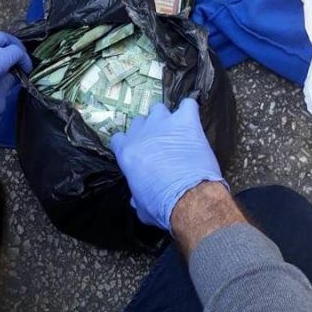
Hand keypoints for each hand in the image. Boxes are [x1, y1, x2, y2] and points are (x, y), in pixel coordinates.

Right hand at [110, 98, 226, 231]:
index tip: (137, 149)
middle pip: (140, 121)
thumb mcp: (141, 206)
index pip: (118, 138)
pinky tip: (193, 119)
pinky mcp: (186, 120)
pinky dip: (190, 110)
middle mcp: (142, 133)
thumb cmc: (162, 205)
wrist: (188, 197)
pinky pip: (188, 105)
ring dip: (166, 117)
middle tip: (160, 142)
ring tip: (176, 129)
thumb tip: (136, 199)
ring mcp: (164, 123)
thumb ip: (136, 197)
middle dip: (148, 129)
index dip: (128, 142)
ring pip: (159, 109)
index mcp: (127, 152)